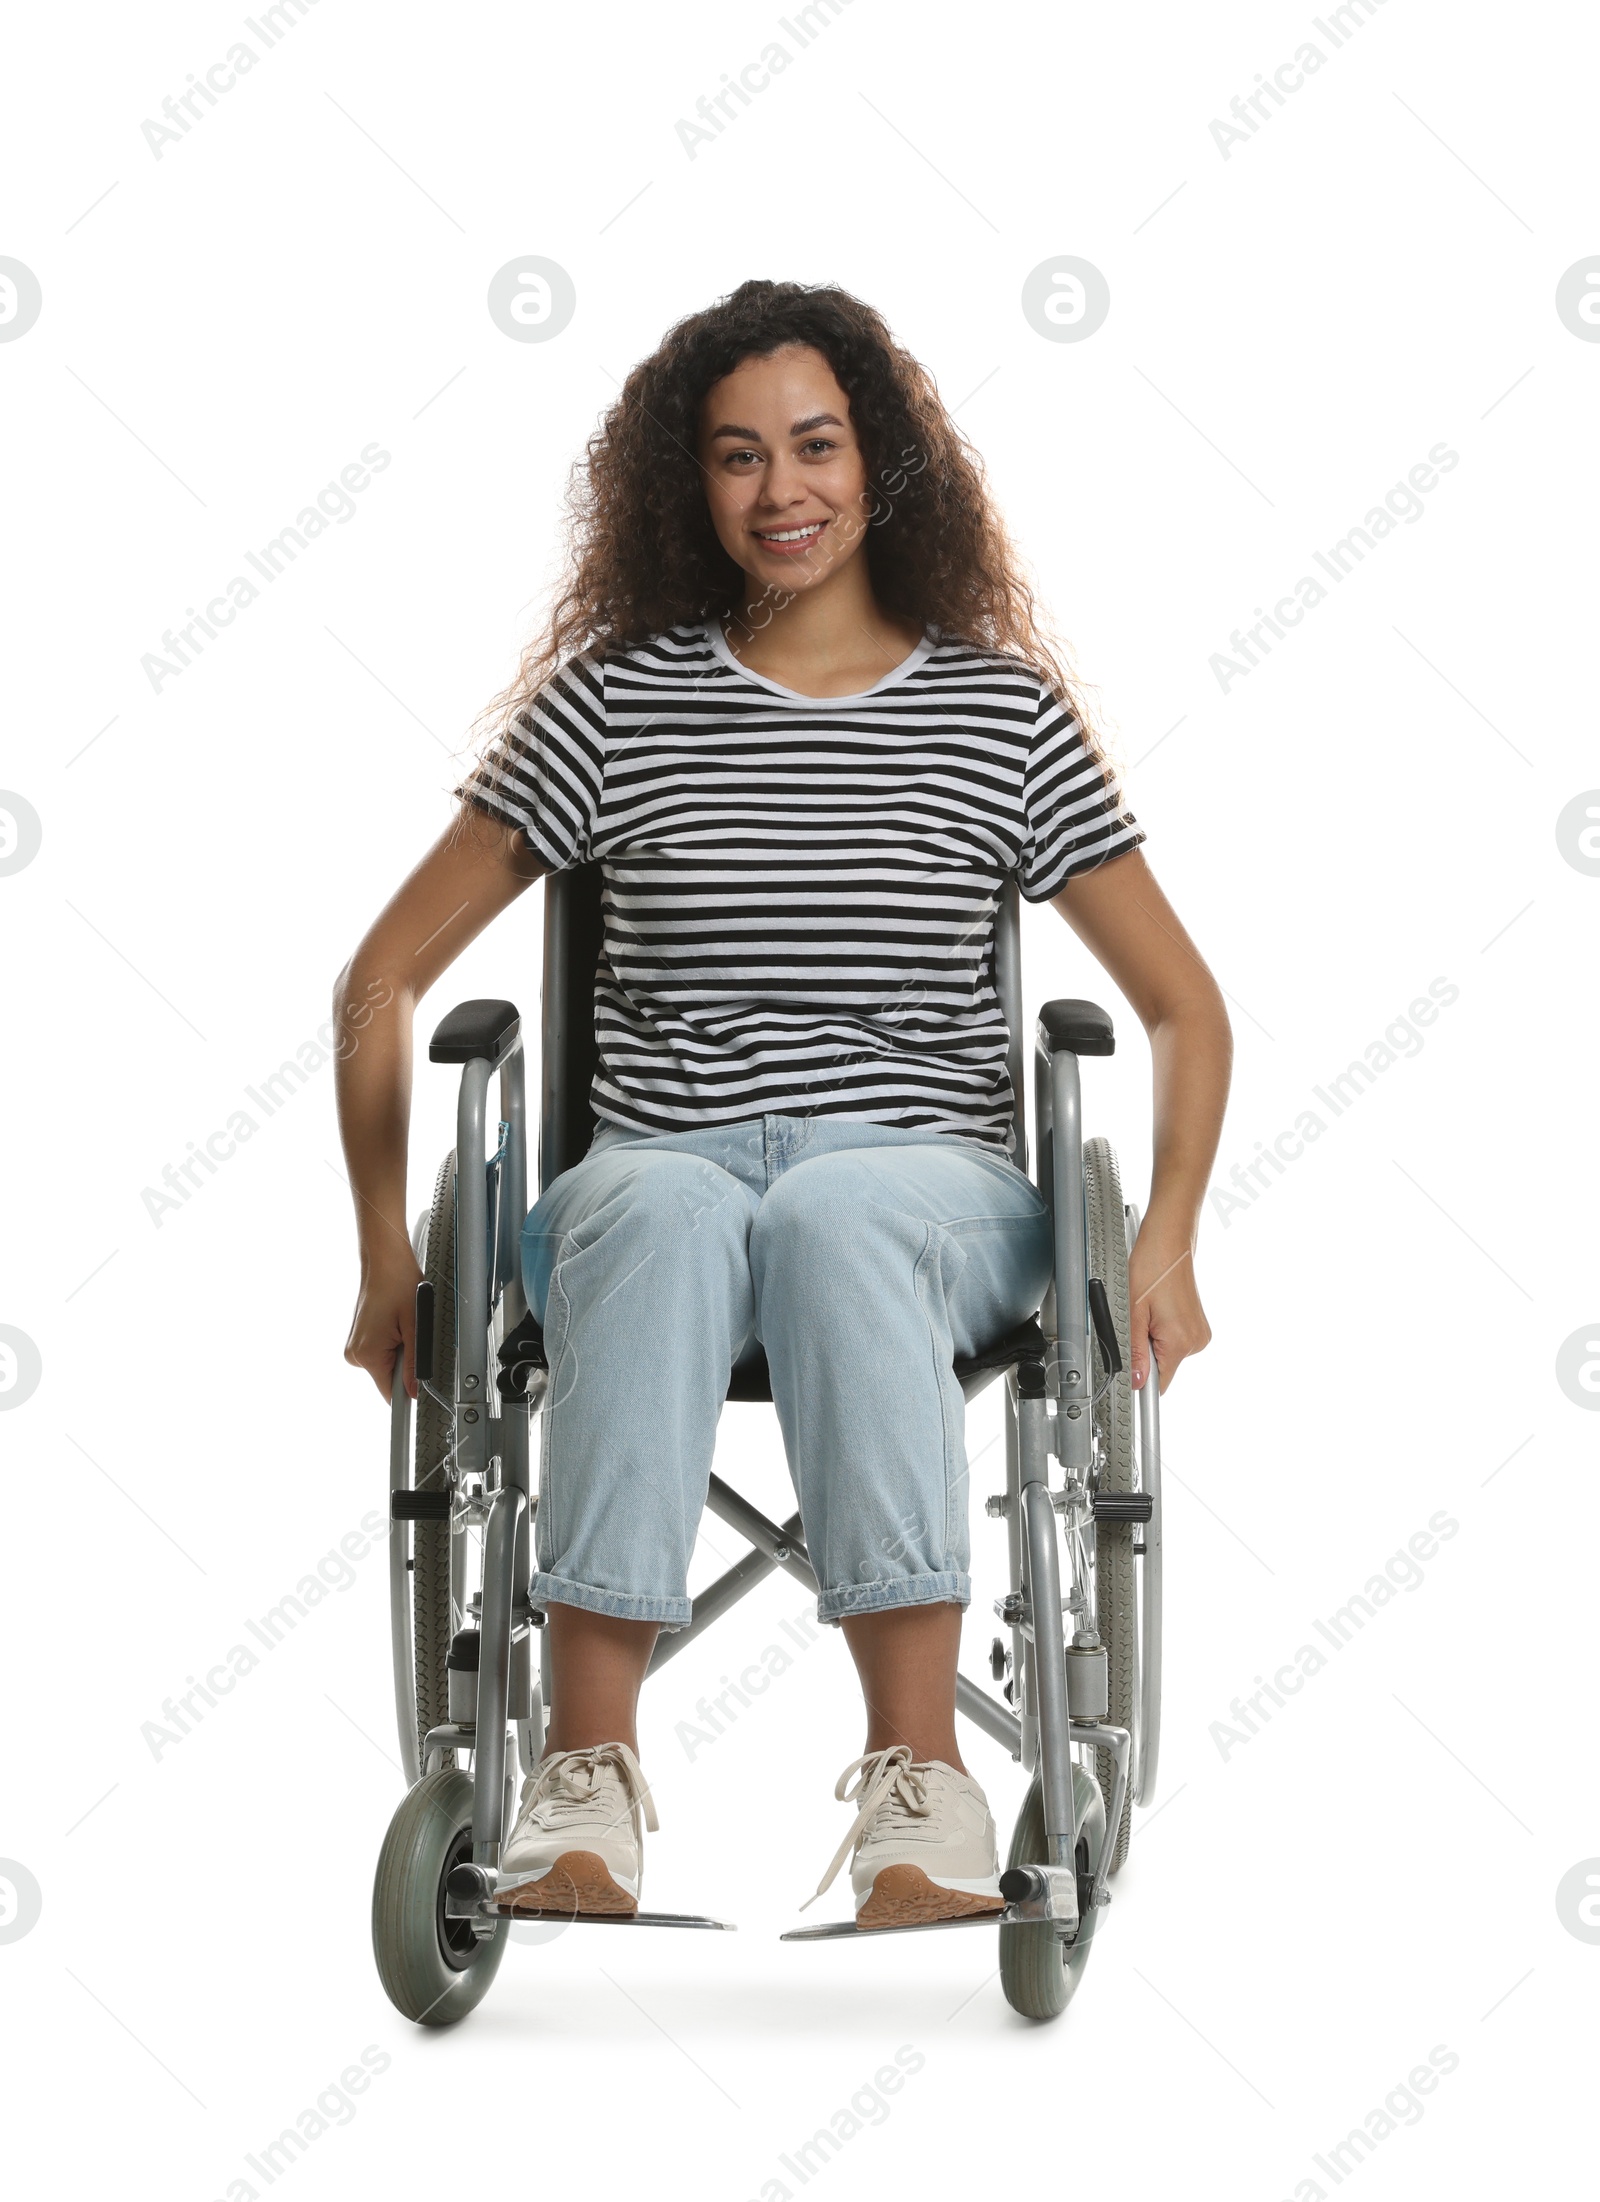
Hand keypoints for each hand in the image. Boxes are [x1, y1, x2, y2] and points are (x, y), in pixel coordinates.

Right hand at [344, 1248, 423, 1402]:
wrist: (384, 1260)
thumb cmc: (398, 1283)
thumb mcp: (415, 1325)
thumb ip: (415, 1362)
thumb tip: (416, 1390)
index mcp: (367, 1354)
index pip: (389, 1393)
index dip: (409, 1392)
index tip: (421, 1388)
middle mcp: (355, 1354)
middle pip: (389, 1379)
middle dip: (406, 1364)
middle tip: (412, 1334)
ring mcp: (355, 1347)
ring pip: (387, 1365)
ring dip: (400, 1352)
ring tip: (402, 1323)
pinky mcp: (359, 1339)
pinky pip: (381, 1353)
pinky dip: (393, 1344)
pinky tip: (395, 1323)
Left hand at [1126, 1218, 1211, 1396]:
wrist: (1168, 1243)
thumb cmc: (1151, 1268)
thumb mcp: (1133, 1313)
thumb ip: (1135, 1352)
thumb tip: (1136, 1381)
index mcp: (1181, 1341)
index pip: (1160, 1384)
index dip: (1141, 1382)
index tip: (1128, 1375)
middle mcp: (1196, 1341)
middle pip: (1163, 1368)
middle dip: (1145, 1354)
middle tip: (1137, 1324)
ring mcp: (1199, 1333)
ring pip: (1167, 1354)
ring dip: (1153, 1341)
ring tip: (1149, 1312)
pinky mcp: (1197, 1326)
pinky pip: (1174, 1342)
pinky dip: (1162, 1333)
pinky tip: (1158, 1311)